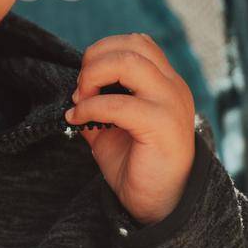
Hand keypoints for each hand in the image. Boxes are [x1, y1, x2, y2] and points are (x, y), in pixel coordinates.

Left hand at [65, 33, 195, 224]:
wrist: (159, 205)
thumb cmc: (137, 165)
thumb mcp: (112, 127)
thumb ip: (97, 104)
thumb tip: (74, 91)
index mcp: (165, 83)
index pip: (137, 42)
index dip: (104, 51)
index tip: (85, 80)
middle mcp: (173, 87)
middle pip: (133, 45)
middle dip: (95, 59)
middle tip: (80, 88)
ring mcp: (171, 104)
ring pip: (130, 62)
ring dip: (94, 76)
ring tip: (81, 99)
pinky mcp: (163, 126)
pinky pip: (120, 104)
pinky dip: (91, 107)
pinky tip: (79, 120)